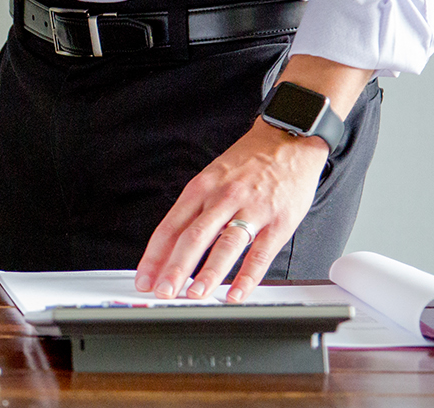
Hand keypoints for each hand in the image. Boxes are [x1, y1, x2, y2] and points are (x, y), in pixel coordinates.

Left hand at [136, 54, 371, 301]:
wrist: (289, 139)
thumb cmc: (248, 163)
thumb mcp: (211, 177)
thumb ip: (194, 211)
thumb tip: (170, 247)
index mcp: (200, 188)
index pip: (169, 227)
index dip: (154, 257)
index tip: (144, 279)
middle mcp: (222, 198)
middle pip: (192, 237)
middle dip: (174, 268)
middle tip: (163, 292)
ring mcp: (252, 209)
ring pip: (225, 245)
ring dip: (208, 273)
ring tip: (195, 295)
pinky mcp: (279, 220)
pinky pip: (261, 253)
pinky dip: (248, 276)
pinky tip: (237, 293)